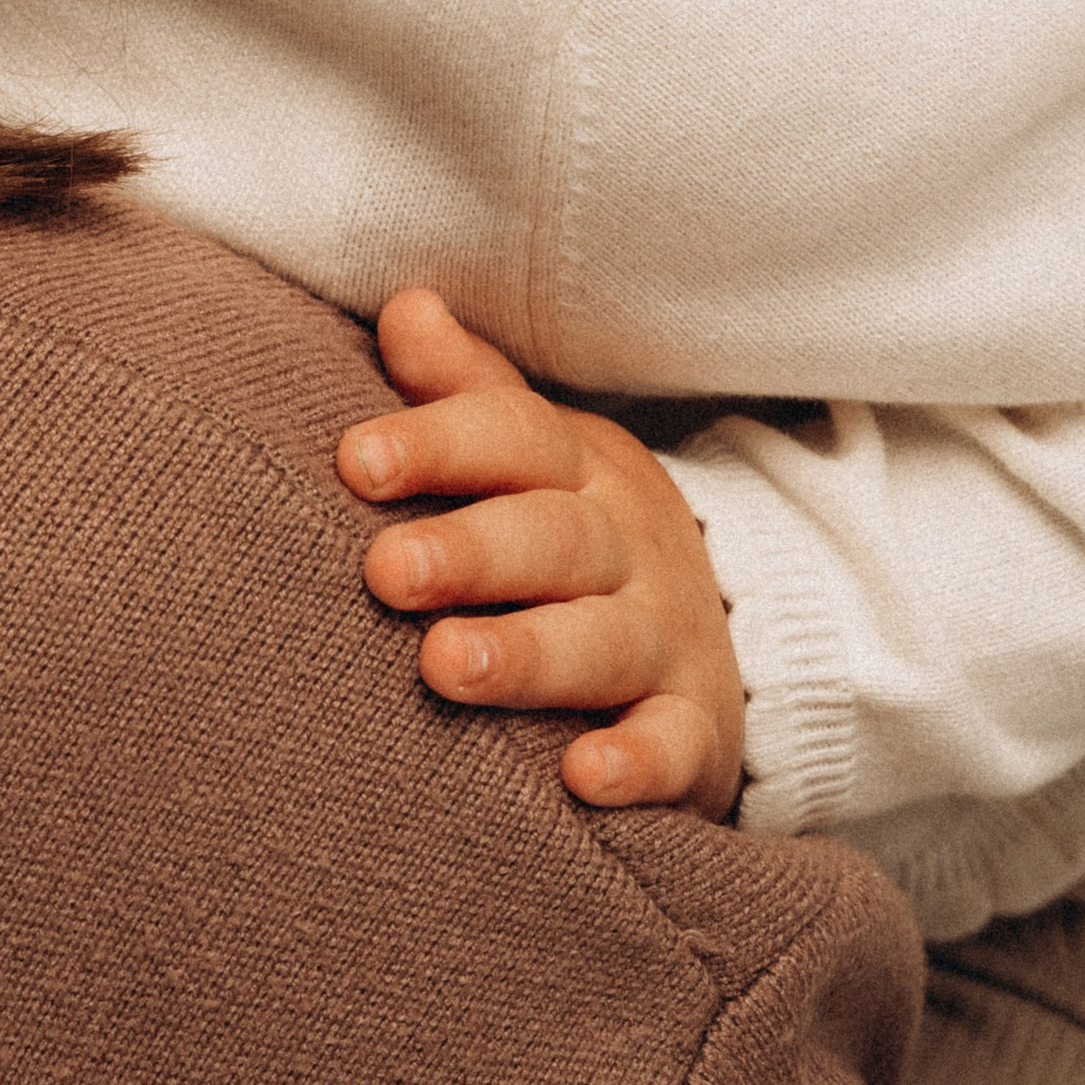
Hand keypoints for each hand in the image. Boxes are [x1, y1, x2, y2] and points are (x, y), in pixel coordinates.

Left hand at [336, 288, 745, 819]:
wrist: (728, 622)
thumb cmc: (572, 528)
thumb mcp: (532, 448)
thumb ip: (464, 385)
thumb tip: (404, 305)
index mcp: (575, 467)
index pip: (512, 435)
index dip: (437, 441)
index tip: (355, 460)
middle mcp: (625, 545)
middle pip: (552, 537)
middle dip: (470, 551)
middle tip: (386, 573)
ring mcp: (666, 636)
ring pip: (602, 641)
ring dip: (527, 654)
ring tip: (445, 667)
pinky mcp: (696, 730)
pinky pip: (674, 747)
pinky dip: (638, 765)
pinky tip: (584, 779)